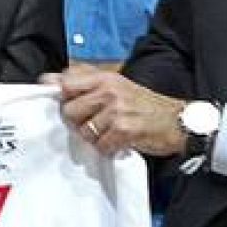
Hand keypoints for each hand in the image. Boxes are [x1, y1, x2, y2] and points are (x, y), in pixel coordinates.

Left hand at [44, 63, 184, 156]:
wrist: (177, 121)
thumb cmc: (144, 105)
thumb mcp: (116, 86)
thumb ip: (84, 83)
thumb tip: (49, 79)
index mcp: (104, 78)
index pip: (66, 83)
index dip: (62, 98)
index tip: (67, 105)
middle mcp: (109, 91)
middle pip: (70, 111)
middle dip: (78, 122)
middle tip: (95, 124)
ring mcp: (117, 110)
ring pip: (85, 131)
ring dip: (95, 138)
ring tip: (111, 133)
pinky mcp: (124, 130)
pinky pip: (101, 145)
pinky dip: (109, 149)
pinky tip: (120, 142)